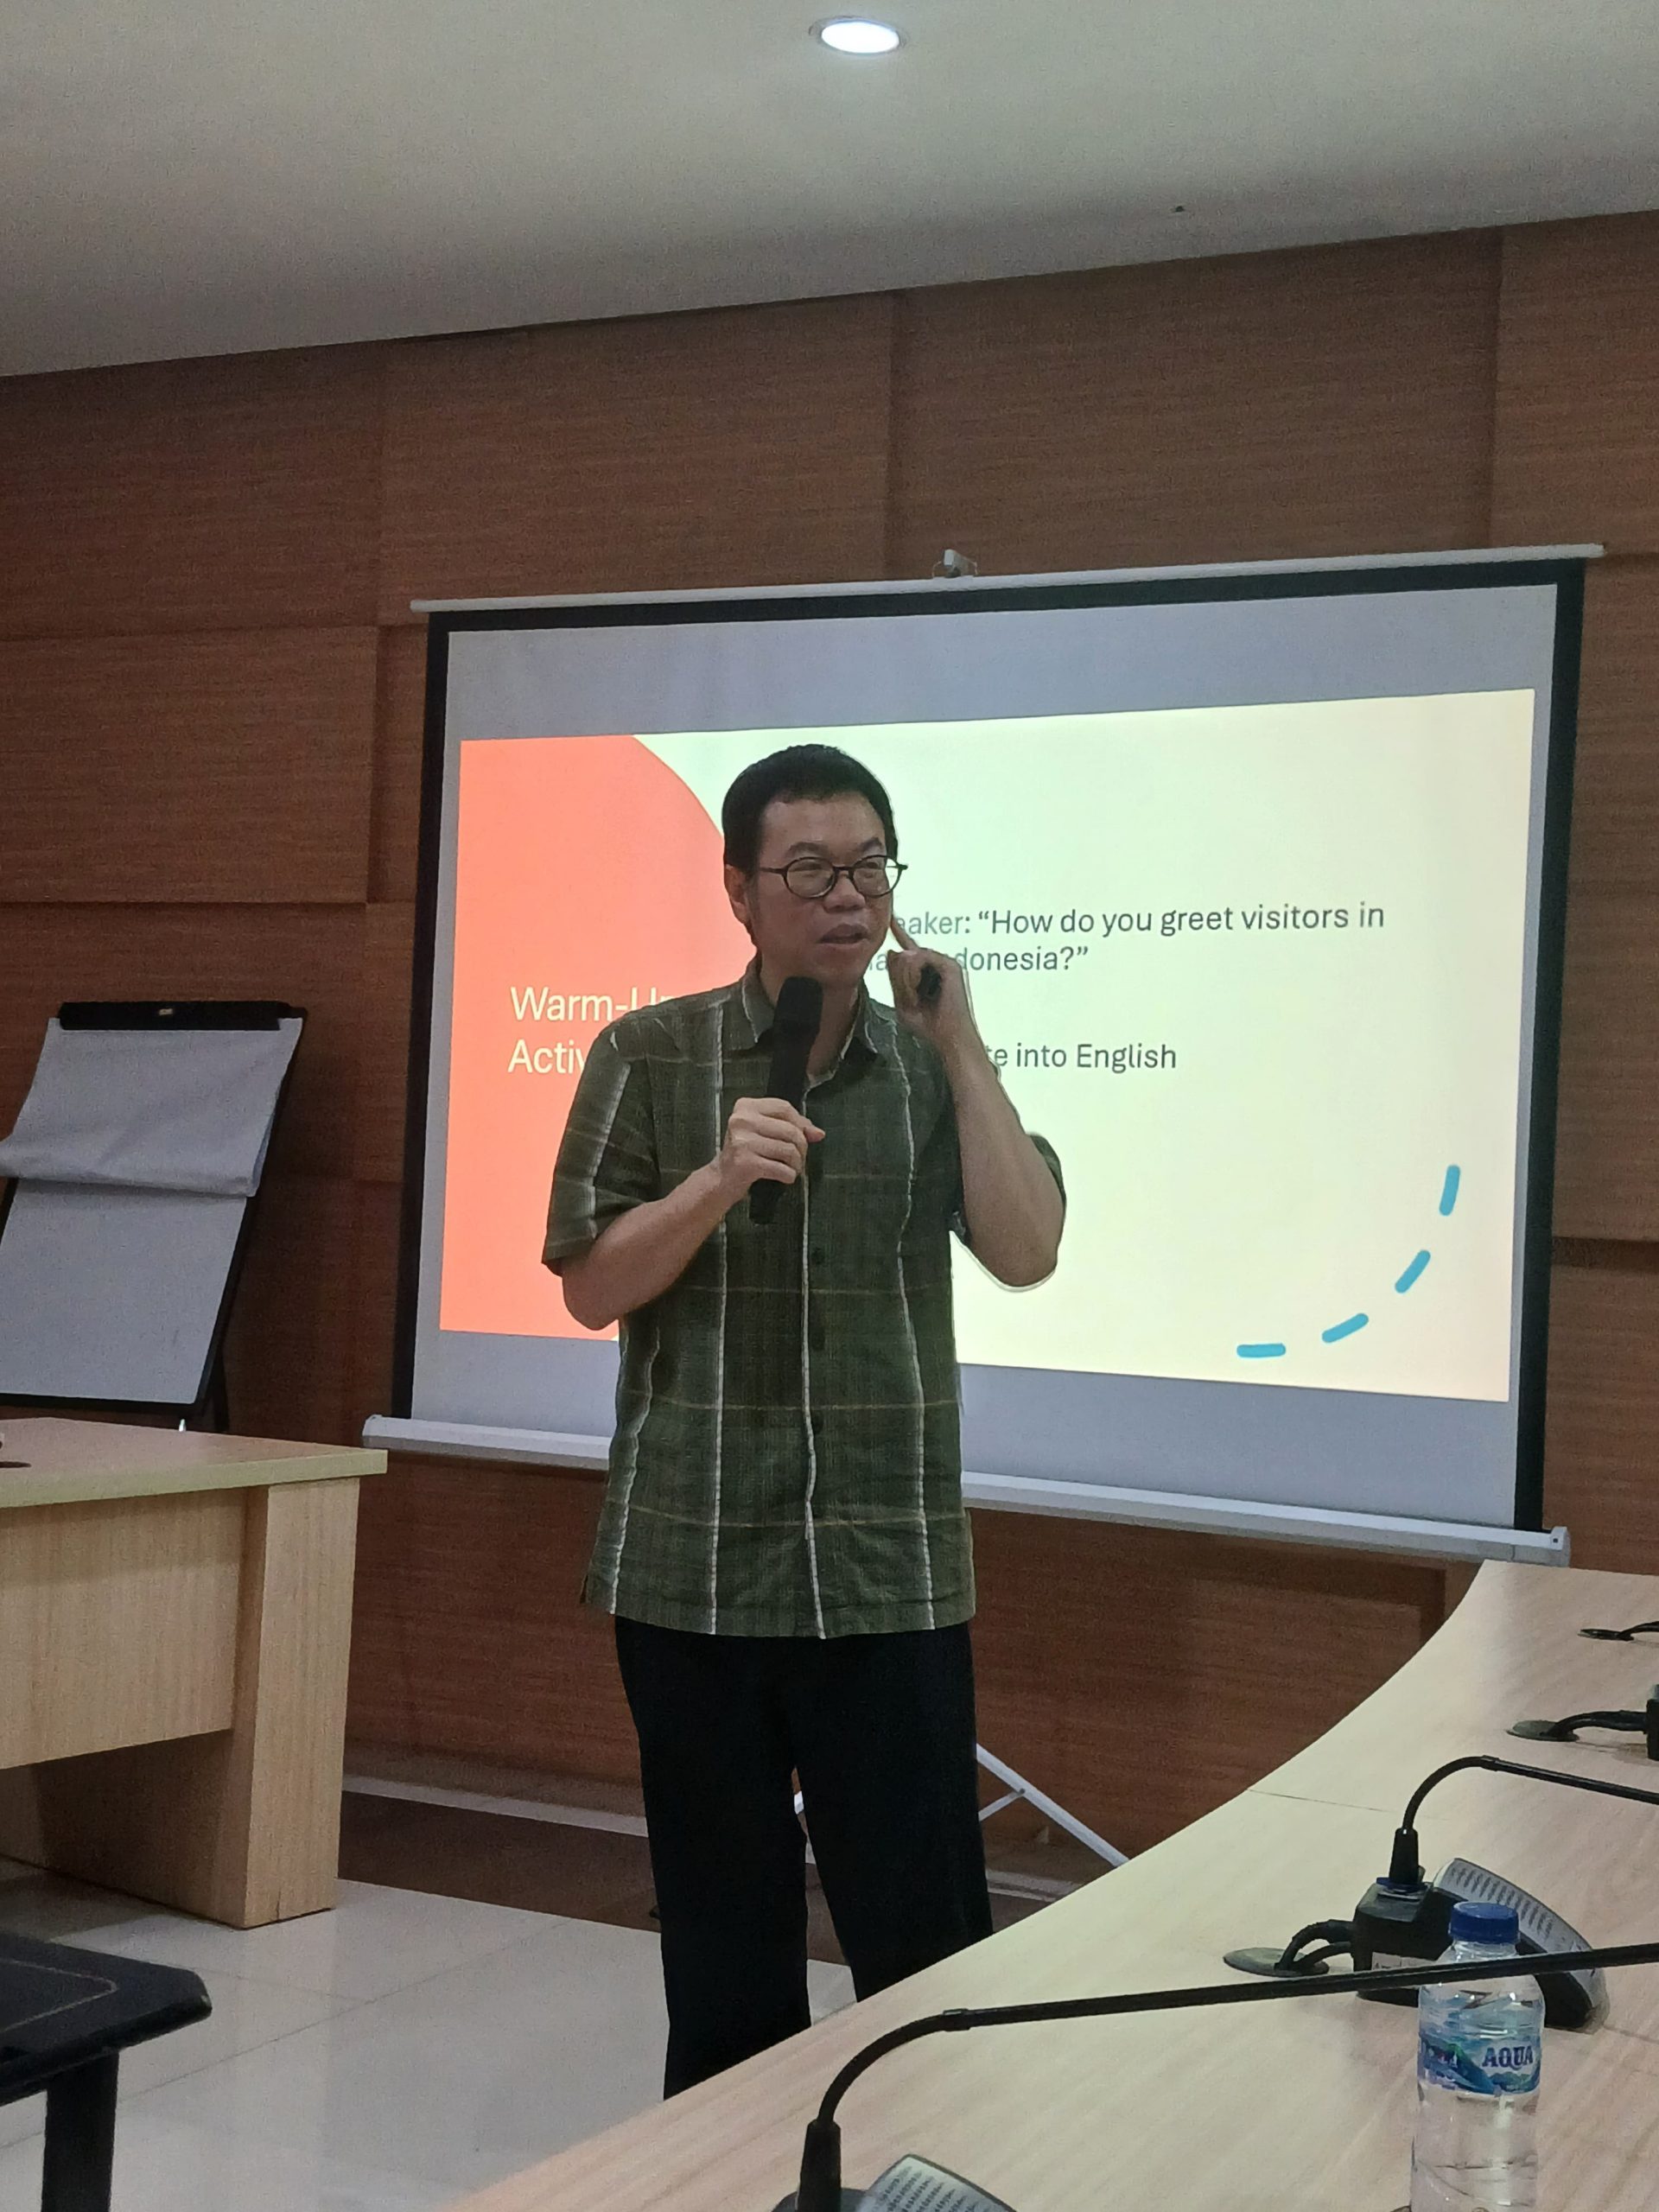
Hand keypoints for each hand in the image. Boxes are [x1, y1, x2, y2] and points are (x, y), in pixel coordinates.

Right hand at [715, 1096, 824, 1205]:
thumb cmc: (744, 1155)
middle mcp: (742, 1120)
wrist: (720, 1179)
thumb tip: (817, 1133)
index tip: (805, 1135)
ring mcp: (742, 1141)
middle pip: (790, 1129)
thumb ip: (789, 1127)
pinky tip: (784, 1177)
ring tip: (791, 1168)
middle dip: (802, 1147)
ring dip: (796, 1164)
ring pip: (788, 1149)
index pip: (784, 1108)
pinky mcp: (746, 1162)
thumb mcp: (762, 1133)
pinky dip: (788, 1175)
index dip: (801, 1122)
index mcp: (745, 1107)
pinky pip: (782, 1169)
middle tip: (799, 1158)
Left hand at [886, 919, 973, 1047]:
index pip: (910, 949)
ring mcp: (944, 963)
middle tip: (908, 1000)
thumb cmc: (929, 1026)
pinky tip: (917, 990)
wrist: (949, 1038)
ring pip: (907, 956)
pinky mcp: (949, 965)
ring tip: (914, 998)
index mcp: (927, 973)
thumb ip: (895, 979)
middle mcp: (937, 964)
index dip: (900, 932)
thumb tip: (892, 952)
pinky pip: (918, 958)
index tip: (891, 919)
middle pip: (902, 956)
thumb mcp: (902, 1003)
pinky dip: (911, 977)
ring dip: (904, 980)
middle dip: (898, 979)